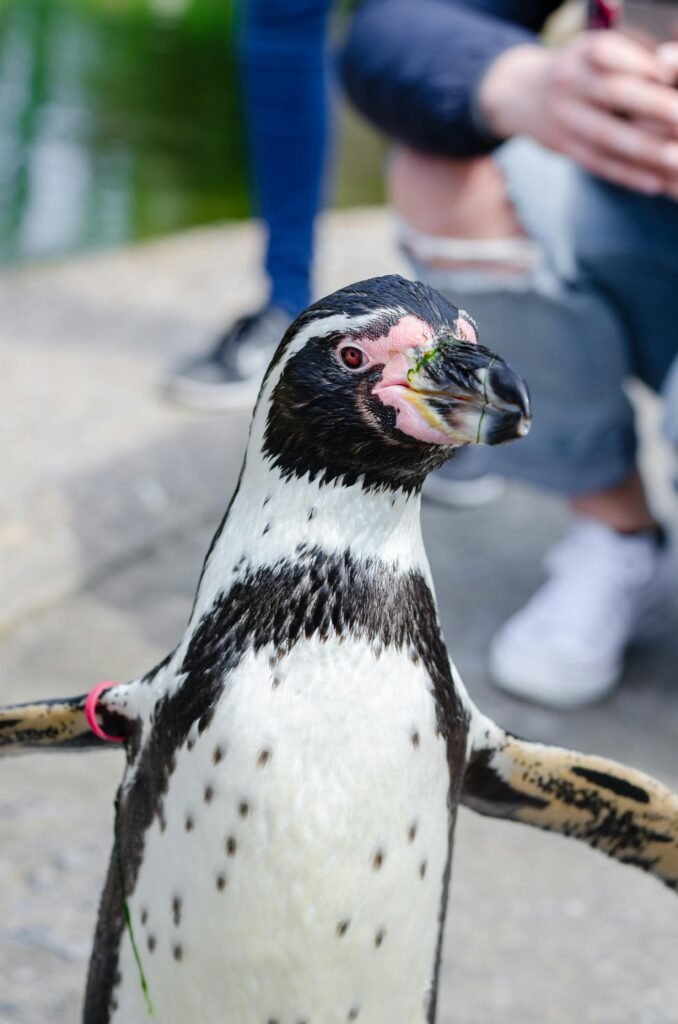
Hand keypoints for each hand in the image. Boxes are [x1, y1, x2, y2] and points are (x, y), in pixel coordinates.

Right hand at [478, 33, 677, 195]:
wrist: (520, 93)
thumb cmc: (578, 69)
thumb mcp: (594, 50)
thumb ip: (630, 57)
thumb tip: (670, 75)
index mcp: (582, 50)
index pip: (609, 53)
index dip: (641, 64)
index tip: (668, 75)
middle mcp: (568, 82)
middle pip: (612, 93)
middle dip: (653, 106)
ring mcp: (563, 118)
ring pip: (607, 137)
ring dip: (646, 150)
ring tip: (676, 159)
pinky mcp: (563, 147)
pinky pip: (597, 163)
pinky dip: (627, 174)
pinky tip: (654, 182)